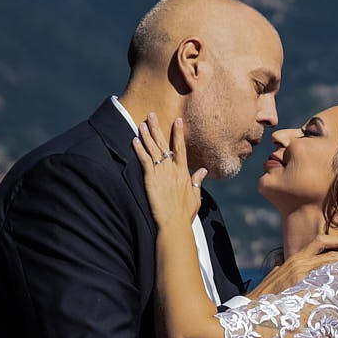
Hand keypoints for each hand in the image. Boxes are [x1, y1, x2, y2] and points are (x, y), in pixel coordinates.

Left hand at [131, 113, 206, 233]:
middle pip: (164, 144)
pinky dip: (139, 150)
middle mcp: (172, 170)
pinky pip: (144, 161)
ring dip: (147, 136)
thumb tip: (203, 170)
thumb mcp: (196, 196)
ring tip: (142, 123)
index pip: (181, 148)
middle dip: (157, 128)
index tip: (177, 120)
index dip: (178, 133)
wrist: (175, 223)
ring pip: (153, 150)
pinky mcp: (150, 180)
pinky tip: (134, 140)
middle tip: (151, 114)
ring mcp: (161, 173)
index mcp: (183, 172)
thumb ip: (197, 181)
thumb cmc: (185, 213)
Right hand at [254, 233, 337, 296]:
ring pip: (330, 262)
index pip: (319, 243)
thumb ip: (291, 274)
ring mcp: (299, 274)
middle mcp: (297, 263)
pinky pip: (324, 278)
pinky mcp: (299, 285)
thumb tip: (299, 275)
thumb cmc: (265, 298)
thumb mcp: (278, 280)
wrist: (250, 309)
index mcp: (294, 260)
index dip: (337, 242)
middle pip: (329, 252)